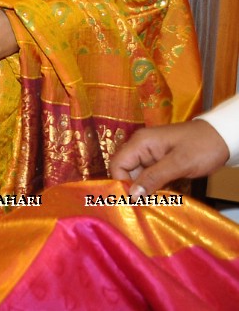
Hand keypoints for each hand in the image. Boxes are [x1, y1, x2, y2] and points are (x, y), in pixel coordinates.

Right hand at [109, 120, 228, 196]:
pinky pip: (149, 175)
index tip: (133, 201)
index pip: (117, 164)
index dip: (121, 183)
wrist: (224, 137)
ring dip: (144, 189)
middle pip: (125, 170)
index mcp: (140, 143)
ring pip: (137, 175)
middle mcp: (141, 147)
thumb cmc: (202, 147)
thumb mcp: (179, 163)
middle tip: (145, 205)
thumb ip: (154, 177)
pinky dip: (154, 186)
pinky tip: (162, 196)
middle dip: (133, 188)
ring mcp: (150, 153)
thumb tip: (132, 195)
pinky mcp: (160, 160)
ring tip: (155, 203)